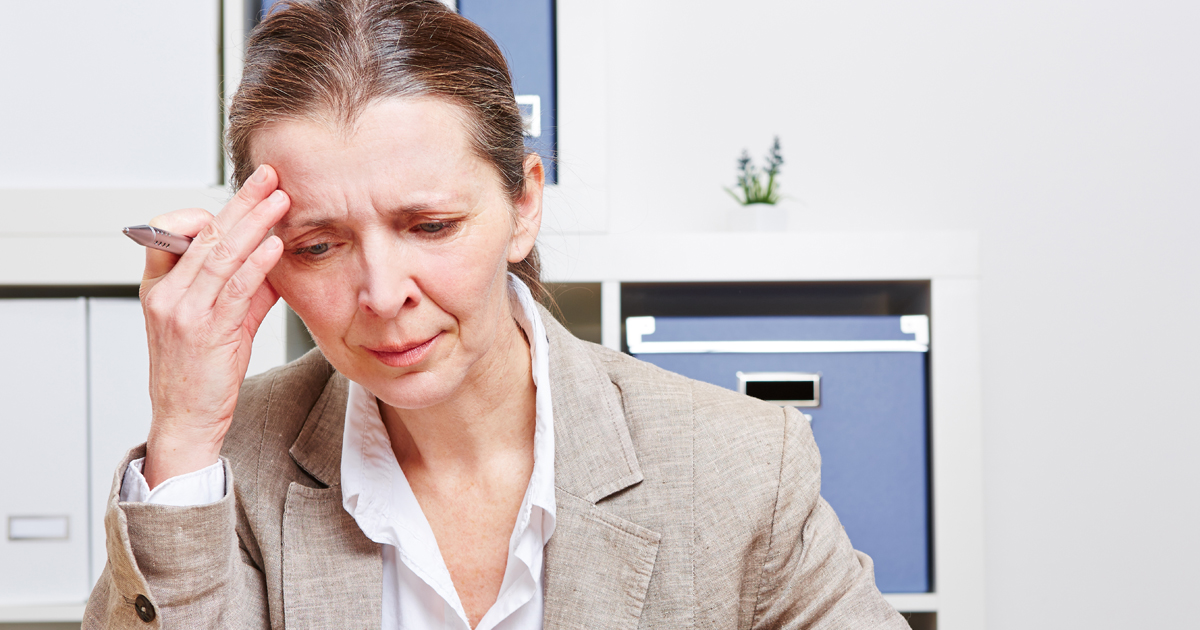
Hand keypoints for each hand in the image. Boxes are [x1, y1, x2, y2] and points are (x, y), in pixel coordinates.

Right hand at [139, 165, 289, 488]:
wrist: (186, 419)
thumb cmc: (201, 371)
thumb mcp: (218, 319)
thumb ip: (242, 286)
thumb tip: (273, 254)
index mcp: (160, 286)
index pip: (172, 231)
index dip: (208, 209)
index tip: (244, 194)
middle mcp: (167, 294)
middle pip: (204, 234)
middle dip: (240, 201)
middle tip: (268, 176)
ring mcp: (183, 312)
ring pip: (219, 254)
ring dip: (253, 222)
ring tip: (280, 200)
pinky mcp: (206, 331)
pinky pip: (233, 288)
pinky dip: (256, 263)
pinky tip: (274, 245)